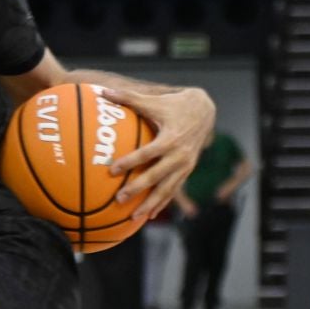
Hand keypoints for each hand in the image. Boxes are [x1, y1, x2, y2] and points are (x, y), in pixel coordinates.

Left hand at [103, 85, 215, 220]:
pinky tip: (150, 215)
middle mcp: (180, 156)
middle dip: (138, 189)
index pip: (147, 154)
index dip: (129, 163)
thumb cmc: (175, 105)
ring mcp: (185, 166)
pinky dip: (162, 202)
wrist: (205, 110)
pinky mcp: (188, 170)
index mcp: (170, 139)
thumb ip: (129, 98)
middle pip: (156, 177)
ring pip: (166, 189)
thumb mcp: (154, 101)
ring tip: (133, 216)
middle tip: (118, 199)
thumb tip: (104, 91)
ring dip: (151, 204)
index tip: (112, 171)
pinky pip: (174, 190)